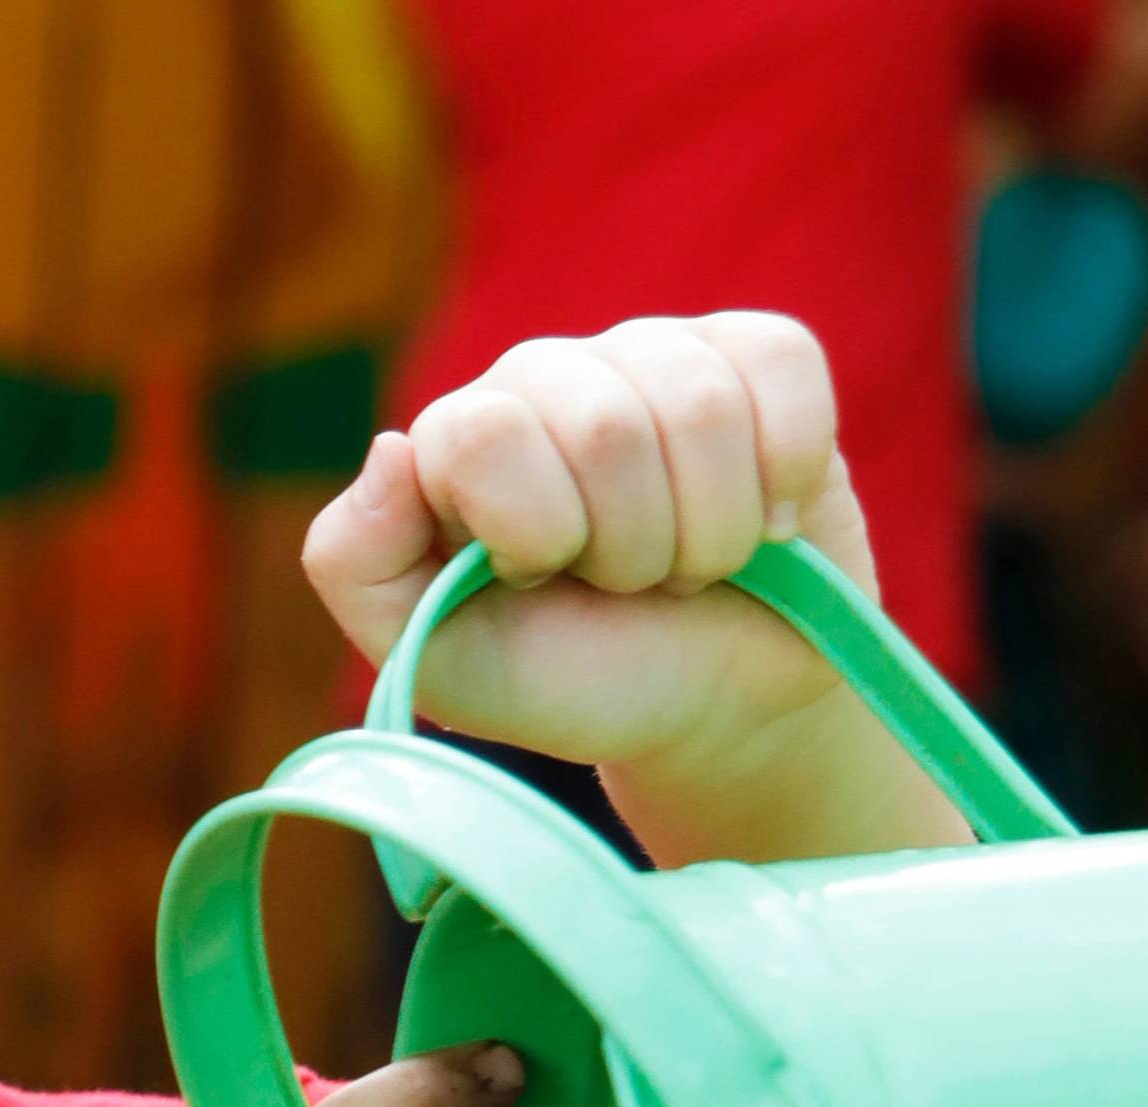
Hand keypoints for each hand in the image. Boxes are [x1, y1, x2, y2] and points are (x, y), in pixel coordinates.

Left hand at [299, 313, 956, 865]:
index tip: (542, 579)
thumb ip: (359, 563)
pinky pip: (782, 363)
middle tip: (627, 586)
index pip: (485, 432)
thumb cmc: (572, 681)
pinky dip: (788, 469)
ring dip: (711, 530)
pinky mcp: (758, 357)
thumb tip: (392, 447)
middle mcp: (551, 376)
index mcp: (463, 438)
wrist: (711, 710)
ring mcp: (655, 355)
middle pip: (604, 427)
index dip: (535, 529)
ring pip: (700, 407)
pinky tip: (767, 520)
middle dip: (631, 547)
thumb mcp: (438, 657)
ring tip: (690, 566)